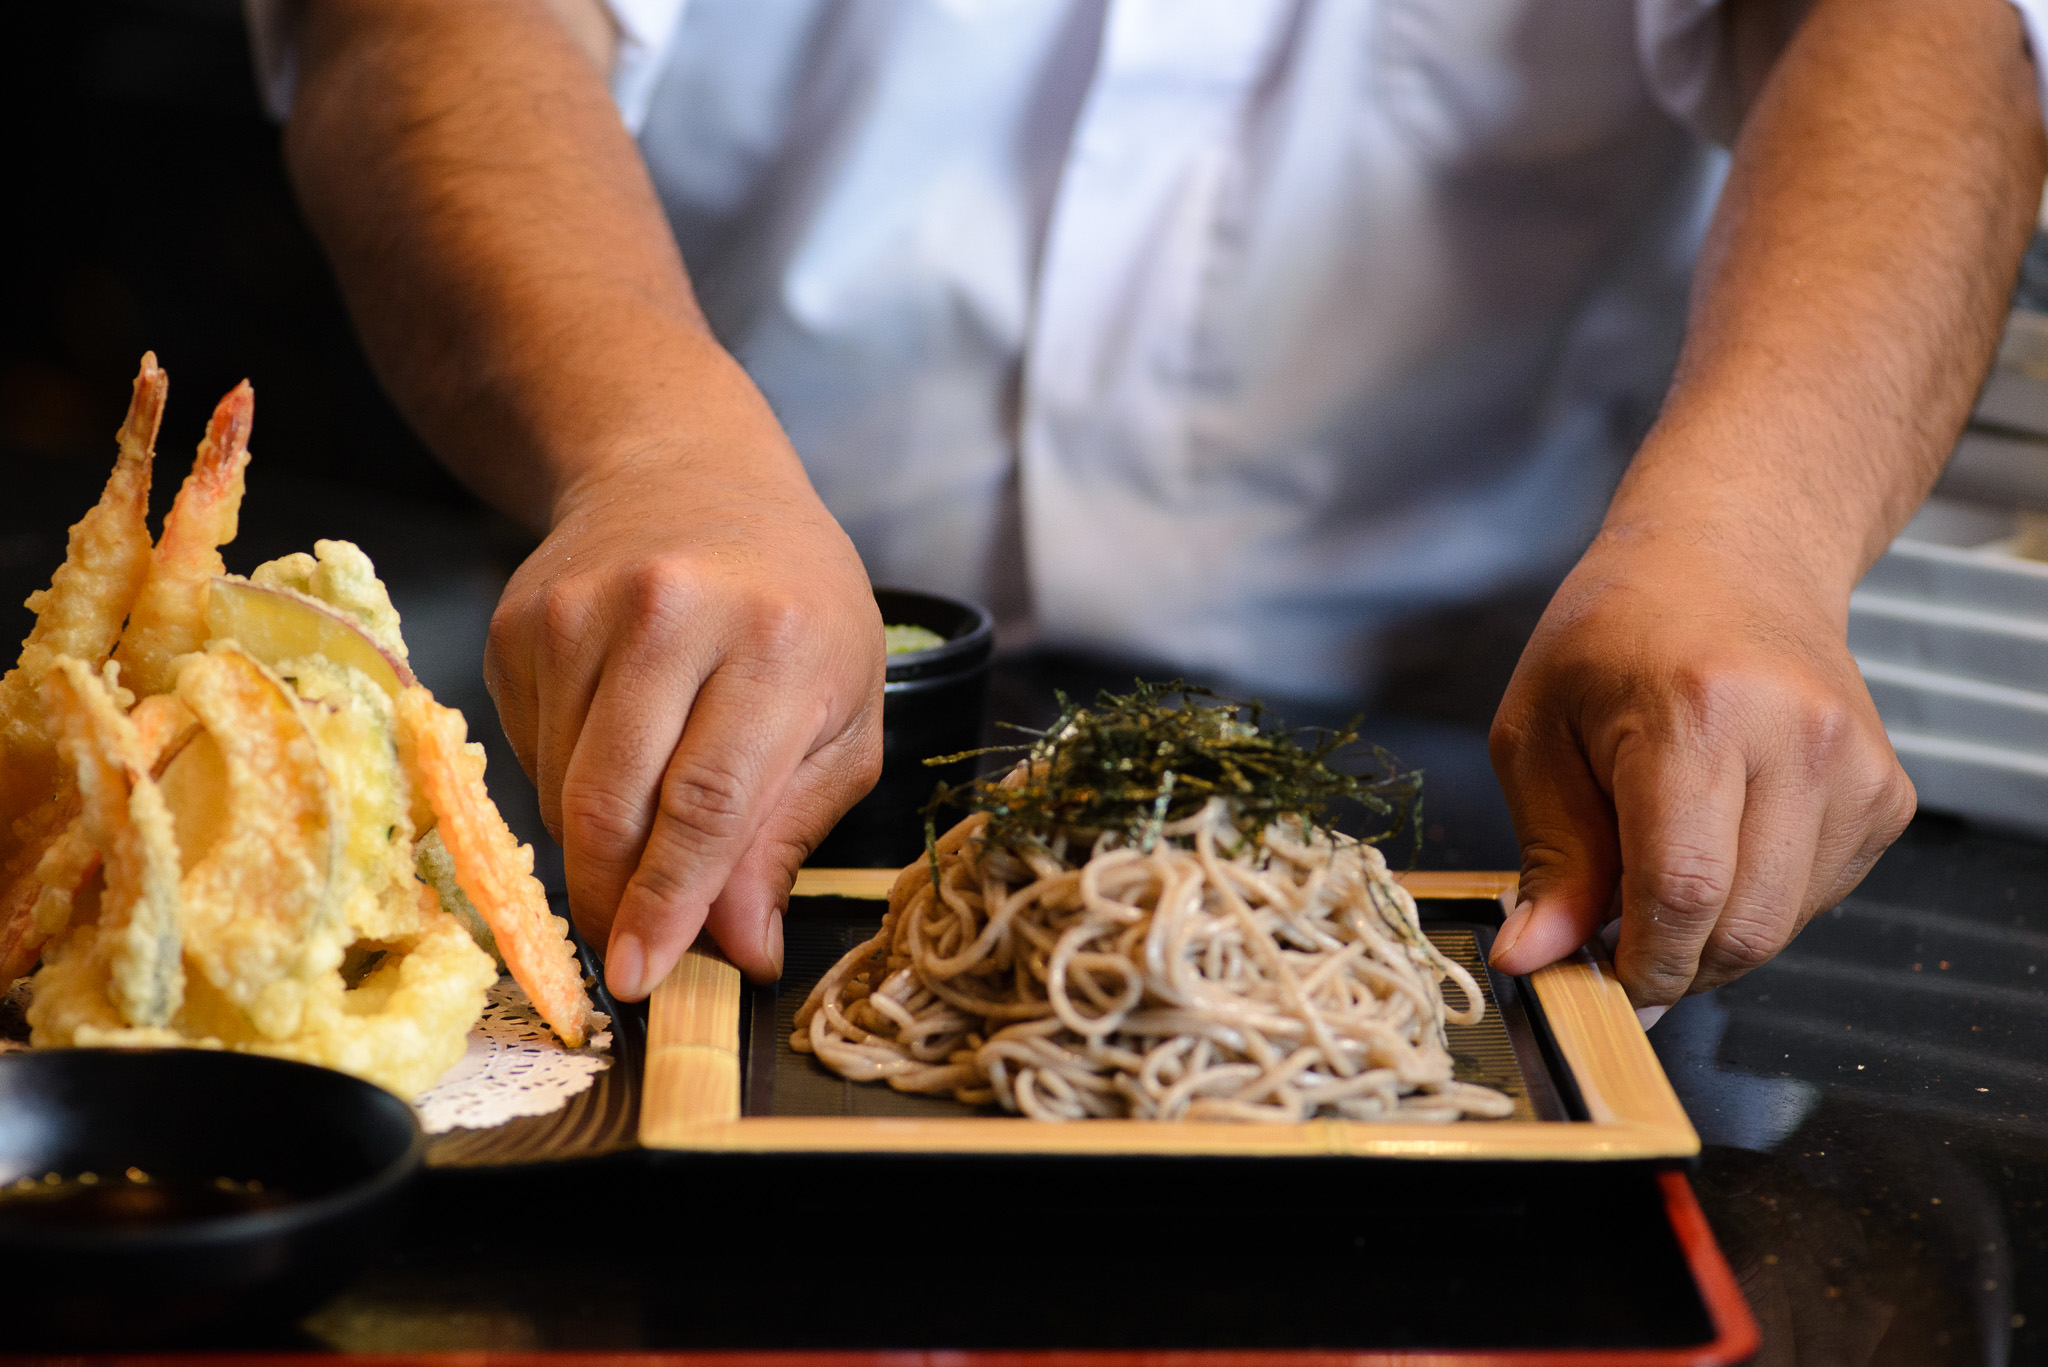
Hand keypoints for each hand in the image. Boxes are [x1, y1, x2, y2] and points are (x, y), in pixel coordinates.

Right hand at [484, 434, 883, 999]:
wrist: (690, 476)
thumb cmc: (794, 607)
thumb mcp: (841, 716)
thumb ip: (789, 835)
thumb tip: (742, 951)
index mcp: (776, 641)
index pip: (707, 803)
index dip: (670, 903)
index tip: (645, 976)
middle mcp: (669, 614)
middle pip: (612, 803)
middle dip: (614, 901)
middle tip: (629, 955)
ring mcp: (578, 613)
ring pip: (561, 792)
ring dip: (597, 845)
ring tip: (652, 814)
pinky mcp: (517, 623)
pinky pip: (526, 753)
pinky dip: (566, 784)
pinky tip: (616, 742)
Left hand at [1486, 528, 1914, 1006]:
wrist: (1730, 560)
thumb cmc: (1617, 634)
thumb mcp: (1539, 733)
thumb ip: (1550, 857)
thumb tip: (1537, 958)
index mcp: (1697, 712)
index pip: (1681, 888)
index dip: (1640, 961)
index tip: (1600, 981)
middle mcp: (1794, 738)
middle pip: (1744, 926)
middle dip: (1674, 965)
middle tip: (1618, 945)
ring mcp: (1855, 766)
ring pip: (1784, 926)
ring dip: (1713, 936)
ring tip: (1659, 871)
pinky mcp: (1886, 793)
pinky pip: (1817, 898)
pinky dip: (1757, 902)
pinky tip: (1720, 843)